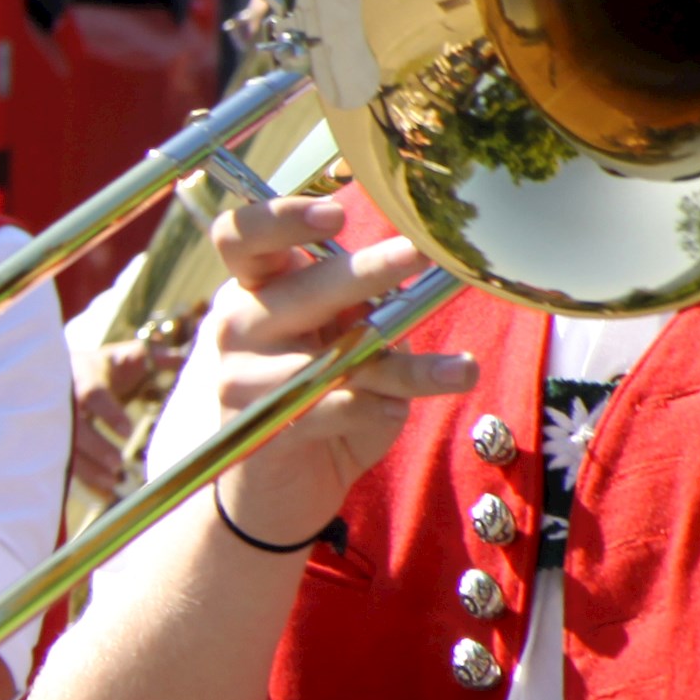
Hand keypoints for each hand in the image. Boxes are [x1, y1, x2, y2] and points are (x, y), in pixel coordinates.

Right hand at [67, 323, 186, 493]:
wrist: (52, 374)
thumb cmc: (100, 368)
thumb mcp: (122, 357)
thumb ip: (151, 357)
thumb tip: (182, 358)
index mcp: (81, 376)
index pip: (92, 395)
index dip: (108, 413)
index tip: (128, 431)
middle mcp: (61, 401)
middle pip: (73, 426)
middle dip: (95, 447)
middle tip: (119, 464)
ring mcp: (51, 424)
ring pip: (64, 449)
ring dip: (87, 469)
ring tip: (112, 483)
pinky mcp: (50, 444)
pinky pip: (61, 465)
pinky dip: (82, 483)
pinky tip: (101, 497)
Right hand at [173, 192, 474, 543]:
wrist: (285, 486)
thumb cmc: (325, 393)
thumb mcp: (345, 339)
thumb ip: (365, 308)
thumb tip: (431, 269)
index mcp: (259, 287)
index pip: (243, 235)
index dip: (281, 217)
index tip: (336, 213)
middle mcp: (240, 323)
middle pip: (298, 288)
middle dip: (363, 271)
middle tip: (419, 255)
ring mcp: (240, 375)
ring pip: (329, 358)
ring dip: (400, 366)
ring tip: (460, 370)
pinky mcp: (259, 423)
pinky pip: (330, 407)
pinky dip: (373, 408)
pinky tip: (397, 410)